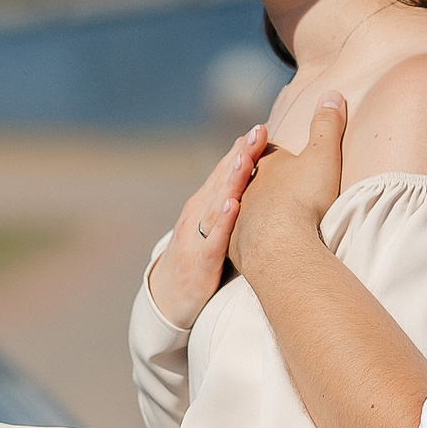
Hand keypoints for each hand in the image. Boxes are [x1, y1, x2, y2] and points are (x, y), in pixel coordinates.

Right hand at [150, 123, 270, 325]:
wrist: (165, 299)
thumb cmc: (196, 262)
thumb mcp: (212, 230)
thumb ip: (229, 209)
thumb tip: (258, 190)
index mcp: (203, 206)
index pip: (224, 172)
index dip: (241, 150)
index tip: (260, 127)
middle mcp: (197, 215)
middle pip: (221, 180)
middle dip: (240, 154)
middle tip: (258, 130)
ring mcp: (196, 237)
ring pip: (215, 203)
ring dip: (231, 180)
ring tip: (246, 158)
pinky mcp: (200, 263)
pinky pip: (213, 239)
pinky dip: (222, 221)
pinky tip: (233, 205)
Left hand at [228, 92, 348, 276]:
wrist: (279, 244)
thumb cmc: (303, 197)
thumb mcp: (322, 155)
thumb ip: (326, 125)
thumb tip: (332, 92)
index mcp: (262, 164)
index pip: (266, 152)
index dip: (272, 150)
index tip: (275, 148)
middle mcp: (243, 186)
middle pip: (249, 177)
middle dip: (255, 176)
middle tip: (260, 176)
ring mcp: (236, 216)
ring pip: (241, 207)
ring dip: (247, 206)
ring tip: (254, 208)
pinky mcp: (234, 245)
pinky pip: (239, 238)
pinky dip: (246, 236)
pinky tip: (251, 242)